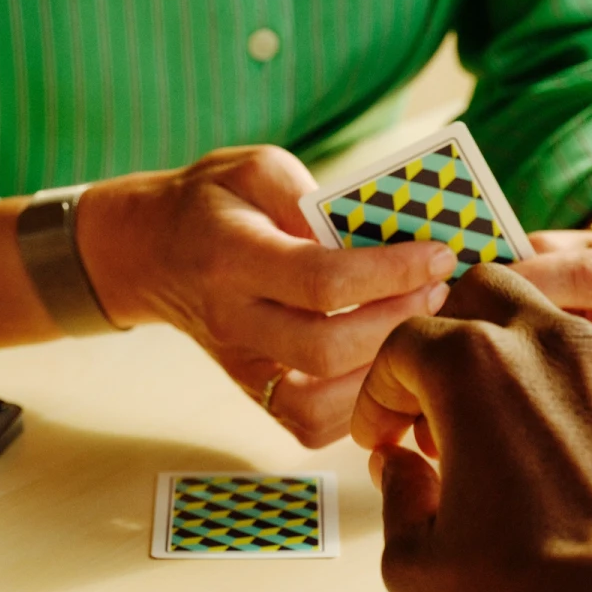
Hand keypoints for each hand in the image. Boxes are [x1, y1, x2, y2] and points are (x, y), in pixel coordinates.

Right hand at [79, 146, 457, 446]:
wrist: (151, 252)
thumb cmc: (213, 202)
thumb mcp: (255, 168)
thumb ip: (310, 192)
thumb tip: (372, 233)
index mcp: (231, 256)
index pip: (320, 279)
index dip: (390, 272)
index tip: (439, 253)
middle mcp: (231, 319)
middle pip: (325, 349)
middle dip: (398, 322)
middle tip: (440, 289)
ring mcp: (240, 365)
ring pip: (320, 402)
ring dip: (384, 371)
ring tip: (419, 326)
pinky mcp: (252, 391)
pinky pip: (310, 423)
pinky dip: (358, 403)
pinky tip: (386, 361)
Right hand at [351, 264, 591, 591]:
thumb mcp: (416, 566)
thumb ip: (397, 499)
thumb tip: (403, 470)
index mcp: (473, 368)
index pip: (404, 343)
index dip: (378, 393)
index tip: (379, 438)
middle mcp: (549, 347)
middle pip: (481, 292)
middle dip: (447, 339)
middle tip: (435, 410)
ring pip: (549, 329)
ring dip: (511, 366)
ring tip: (501, 442)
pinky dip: (571, 406)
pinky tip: (563, 471)